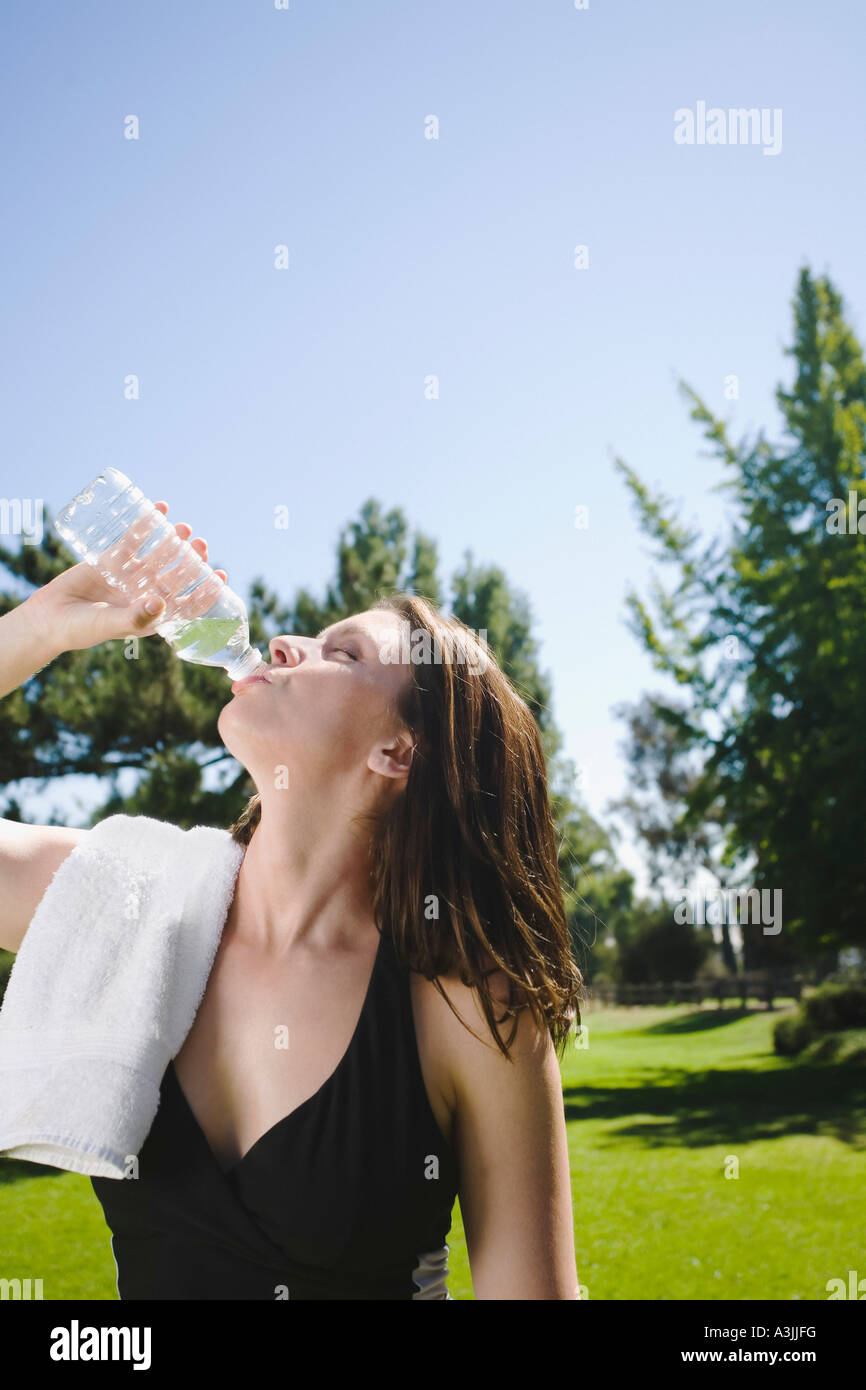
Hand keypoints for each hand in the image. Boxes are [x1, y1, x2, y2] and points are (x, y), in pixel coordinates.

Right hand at [26, 500, 227, 654]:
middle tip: (201, 544)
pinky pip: (132, 541)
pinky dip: (145, 526)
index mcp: (151, 615)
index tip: (220, 576)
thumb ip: (135, 617)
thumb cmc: (79, 630)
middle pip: (175, 575)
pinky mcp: (111, 561)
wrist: (47, 618)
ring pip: (157, 556)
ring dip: (172, 541)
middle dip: (190, 560)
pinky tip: (158, 511)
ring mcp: (129, 577)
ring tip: (184, 527)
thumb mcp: (109, 625)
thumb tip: (161, 604)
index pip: (186, 604)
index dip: (205, 591)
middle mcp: (144, 595)